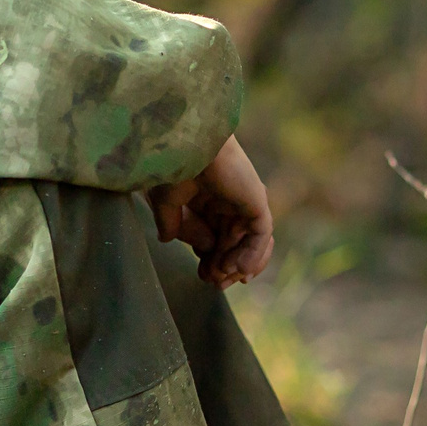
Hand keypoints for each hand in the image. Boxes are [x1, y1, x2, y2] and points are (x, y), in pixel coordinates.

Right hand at [147, 135, 275, 288]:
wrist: (186, 141)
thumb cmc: (171, 163)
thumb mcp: (166, 202)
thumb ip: (172, 223)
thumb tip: (170, 241)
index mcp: (207, 199)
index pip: (215, 238)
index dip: (210, 261)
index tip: (201, 276)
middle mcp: (229, 201)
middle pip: (234, 244)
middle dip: (225, 267)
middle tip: (215, 284)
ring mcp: (244, 202)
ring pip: (250, 243)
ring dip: (238, 265)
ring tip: (223, 277)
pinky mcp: (256, 202)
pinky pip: (260, 236)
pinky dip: (252, 256)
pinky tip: (238, 269)